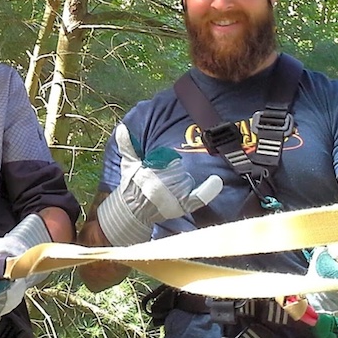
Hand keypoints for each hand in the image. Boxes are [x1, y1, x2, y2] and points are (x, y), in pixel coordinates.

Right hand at [98, 122, 221, 245]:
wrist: (133, 210)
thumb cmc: (132, 185)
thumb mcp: (128, 164)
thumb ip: (127, 145)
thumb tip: (122, 128)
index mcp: (150, 175)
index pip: (169, 160)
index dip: (167, 161)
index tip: (161, 165)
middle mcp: (163, 187)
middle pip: (179, 170)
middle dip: (174, 171)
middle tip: (164, 178)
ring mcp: (174, 198)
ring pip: (187, 180)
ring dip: (184, 180)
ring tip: (172, 187)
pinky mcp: (183, 207)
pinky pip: (199, 197)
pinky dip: (209, 190)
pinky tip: (216, 181)